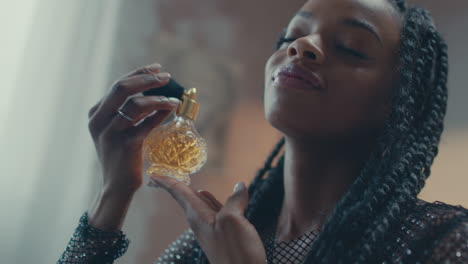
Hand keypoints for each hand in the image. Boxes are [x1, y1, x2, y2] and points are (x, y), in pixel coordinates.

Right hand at [88, 63, 179, 195]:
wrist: (117, 185)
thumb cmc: (122, 155)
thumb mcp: (120, 129)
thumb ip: (131, 111)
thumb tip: (156, 90)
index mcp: (96, 113)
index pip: (118, 84)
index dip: (139, 72)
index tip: (157, 67)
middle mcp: (99, 121)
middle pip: (121, 88)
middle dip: (146, 79)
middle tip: (167, 76)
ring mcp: (110, 133)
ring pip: (135, 105)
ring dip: (158, 98)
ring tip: (173, 99)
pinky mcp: (125, 145)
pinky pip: (146, 123)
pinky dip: (160, 114)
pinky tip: (171, 109)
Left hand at [151, 176, 266, 263]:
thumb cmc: (235, 251)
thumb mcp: (233, 221)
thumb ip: (233, 202)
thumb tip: (238, 186)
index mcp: (198, 215)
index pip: (178, 192)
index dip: (165, 181)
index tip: (152, 173)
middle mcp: (201, 221)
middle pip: (183, 198)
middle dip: (171, 185)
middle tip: (157, 176)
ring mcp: (212, 228)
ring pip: (198, 204)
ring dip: (189, 192)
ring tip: (181, 182)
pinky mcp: (223, 234)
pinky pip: (211, 211)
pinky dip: (208, 200)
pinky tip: (208, 197)